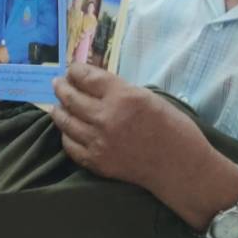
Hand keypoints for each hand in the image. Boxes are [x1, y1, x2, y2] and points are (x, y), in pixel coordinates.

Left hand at [49, 63, 233, 228]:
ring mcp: (98, 141)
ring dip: (59, 110)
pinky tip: (67, 130)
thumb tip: (96, 83)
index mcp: (123, 97)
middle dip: (62, 87)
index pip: (87, 78)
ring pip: (66, 121)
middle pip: (71, 97)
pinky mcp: (96, 161)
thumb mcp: (150, 99)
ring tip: (57, 106)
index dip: (75, 71)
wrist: (181, 168)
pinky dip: (66, 135)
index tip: (71, 69)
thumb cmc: (174, 130)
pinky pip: (70, 145)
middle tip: (57, 83)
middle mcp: (106, 117)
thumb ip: (121, 90)